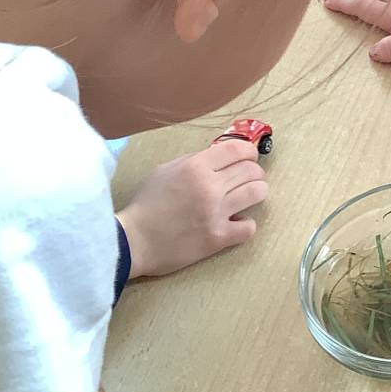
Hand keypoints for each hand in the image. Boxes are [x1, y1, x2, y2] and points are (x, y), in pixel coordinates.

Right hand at [116, 140, 267, 278]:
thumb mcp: (165, 170)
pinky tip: (238, 223)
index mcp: (196, 167)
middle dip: (254, 172)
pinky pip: (249, 227)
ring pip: (257, 193)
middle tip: (249, 178)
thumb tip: (220, 156)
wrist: (133, 242)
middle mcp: (210, 186)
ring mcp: (216, 213)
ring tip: (249, 196)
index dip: (249, 151)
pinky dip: (247, 224)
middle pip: (251, 170)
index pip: (238, 150)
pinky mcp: (218, 238)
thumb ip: (193, 160)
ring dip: (257, 192)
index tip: (250, 157)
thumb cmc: (146, 204)